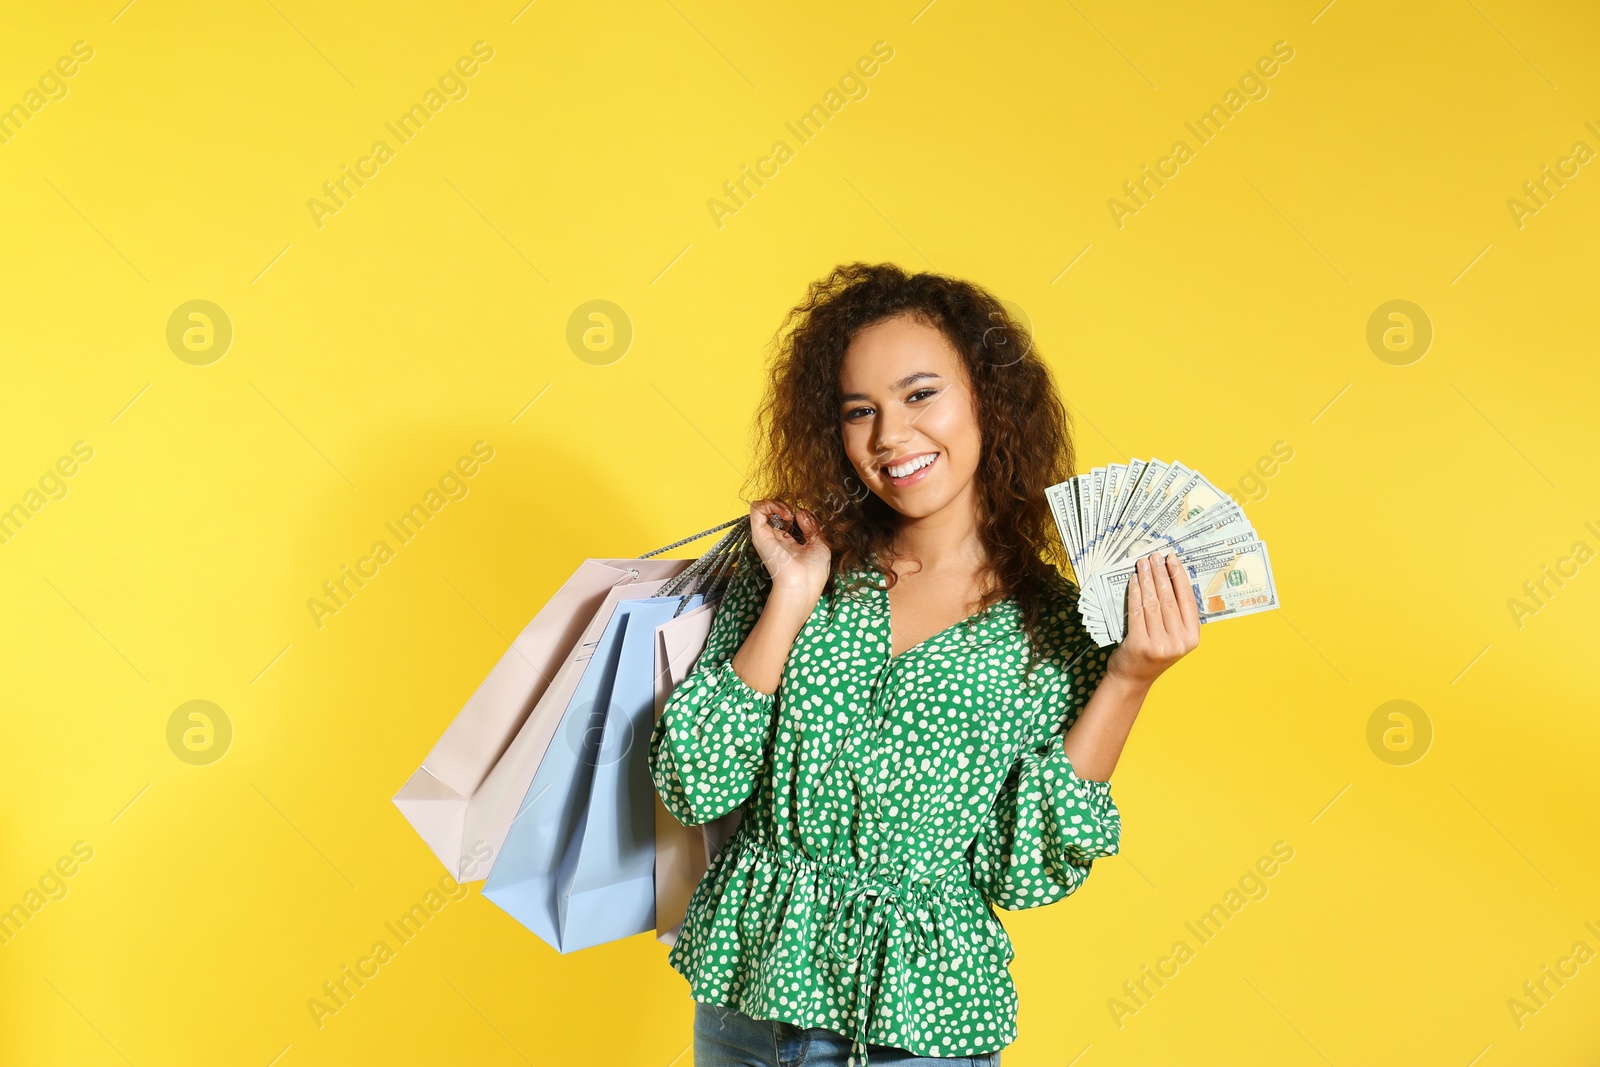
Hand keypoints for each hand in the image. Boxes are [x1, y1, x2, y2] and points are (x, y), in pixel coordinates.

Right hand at [747, 499, 830, 604]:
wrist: (802, 585)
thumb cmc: (813, 572)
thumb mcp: (819, 544)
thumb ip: (811, 526)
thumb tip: (800, 512)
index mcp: (788, 542)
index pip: (785, 519)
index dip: (795, 512)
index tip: (806, 519)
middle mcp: (775, 538)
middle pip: (773, 511)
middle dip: (785, 505)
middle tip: (796, 515)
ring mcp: (766, 536)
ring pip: (761, 507)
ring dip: (776, 503)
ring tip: (789, 514)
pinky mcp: (759, 535)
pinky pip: (756, 509)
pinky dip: (770, 504)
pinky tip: (786, 515)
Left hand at [1107, 550, 1199, 687]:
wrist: (1133, 679)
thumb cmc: (1153, 653)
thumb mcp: (1173, 637)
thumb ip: (1175, 615)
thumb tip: (1170, 577)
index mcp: (1192, 638)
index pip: (1187, 600)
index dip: (1179, 577)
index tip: (1172, 559)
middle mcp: (1179, 642)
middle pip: (1168, 599)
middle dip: (1160, 573)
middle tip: (1154, 556)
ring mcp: (1159, 644)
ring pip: (1152, 603)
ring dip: (1146, 579)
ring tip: (1142, 564)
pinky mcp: (1139, 644)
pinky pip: (1137, 612)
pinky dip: (1134, 593)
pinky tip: (1132, 581)